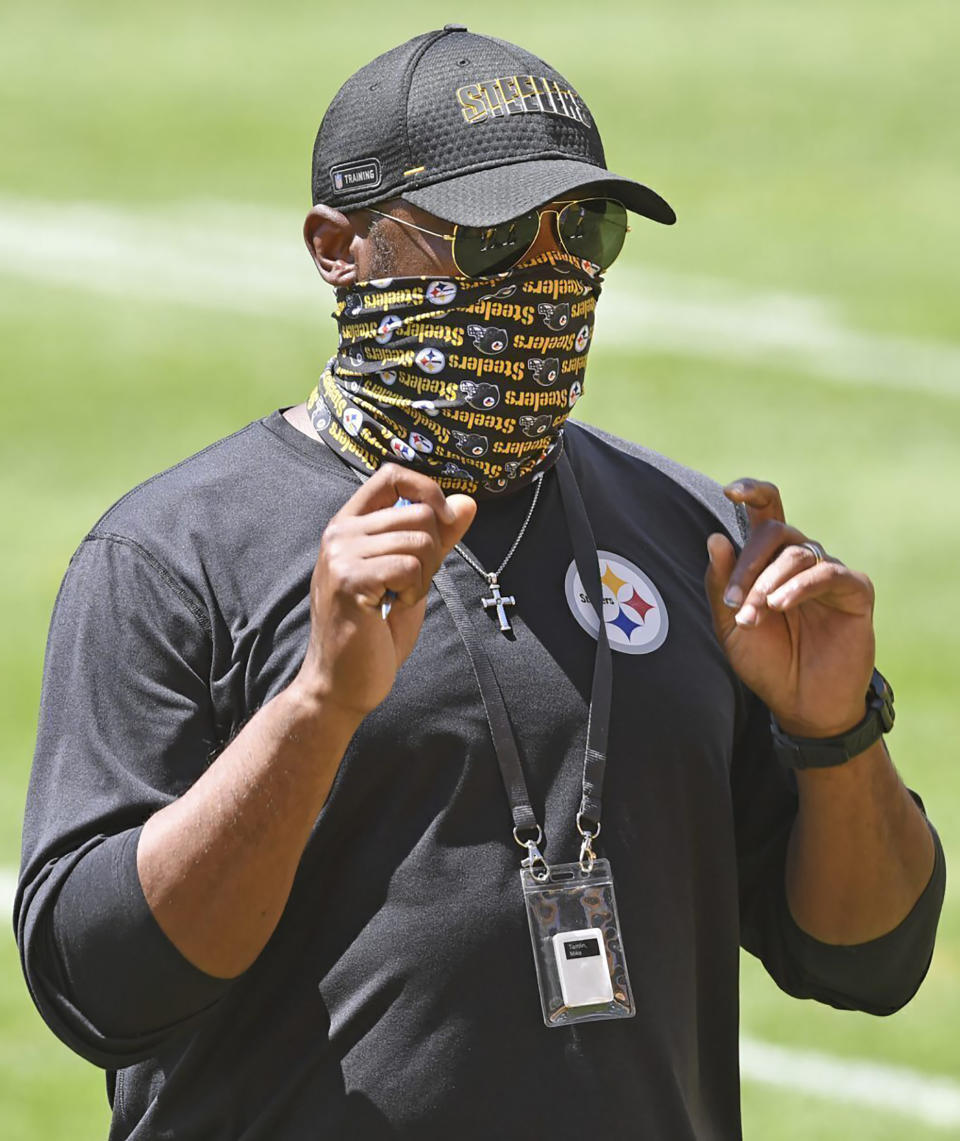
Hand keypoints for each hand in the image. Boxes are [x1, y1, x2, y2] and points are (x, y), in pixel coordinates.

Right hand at [293, 464, 475, 719]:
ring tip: (399, 599)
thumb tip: (467, 502)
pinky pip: (408, 566)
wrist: (343, 683)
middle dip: (434, 551)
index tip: (445, 521)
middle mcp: (339, 532)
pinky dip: (414, 590)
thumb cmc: (376, 632)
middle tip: (412, 585)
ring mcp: (340, 554)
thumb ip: (438, 539)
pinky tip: (393, 608)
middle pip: (418, 511)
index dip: (427, 489)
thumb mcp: (413, 576)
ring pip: (419, 539)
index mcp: (350, 524)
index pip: (392, 475)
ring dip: (424, 576)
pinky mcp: (349, 580)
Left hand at [704, 478, 875, 736]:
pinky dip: (800, 586)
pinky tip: (781, 605)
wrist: (799, 703)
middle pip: (775, 530)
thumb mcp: (730, 625)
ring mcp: (829, 573)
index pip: (766, 511)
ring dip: (767, 583)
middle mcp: (800, 559)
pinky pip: (828, 573)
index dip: (753, 492)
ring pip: (796, 553)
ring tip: (755, 617)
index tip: (731, 491)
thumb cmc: (765, 661)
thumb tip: (715, 538)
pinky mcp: (855, 591)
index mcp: (769, 560)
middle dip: (749, 563)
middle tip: (737, 602)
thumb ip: (721, 584)